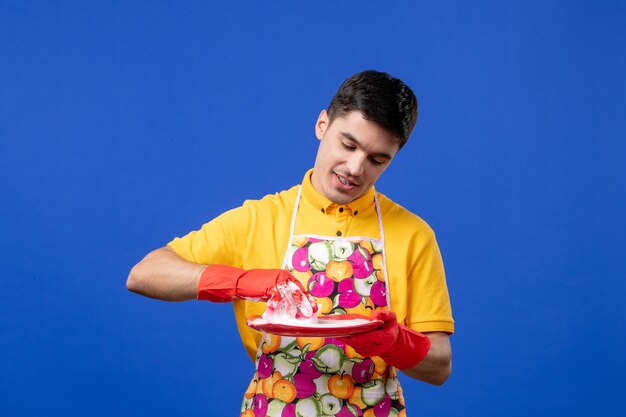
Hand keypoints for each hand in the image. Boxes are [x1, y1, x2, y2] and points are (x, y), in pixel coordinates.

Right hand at [197, 265, 316, 315]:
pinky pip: (278, 301)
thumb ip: (283, 296)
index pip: (300, 288)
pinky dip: (278, 310)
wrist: (239, 282)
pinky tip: (278, 316)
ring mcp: (277, 281)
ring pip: (289, 298)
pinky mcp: (269, 287)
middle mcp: (283, 276)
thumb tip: (294, 308)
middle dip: (303, 305)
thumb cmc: (256, 287)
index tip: (313, 308)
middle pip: (298, 293)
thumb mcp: (272, 290)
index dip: (307, 299)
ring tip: (294, 320)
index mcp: (285, 275)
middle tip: (308, 315)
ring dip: (292, 310)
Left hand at [338, 310, 430, 369]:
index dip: (358, 335)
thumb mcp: (392, 318)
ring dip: (344, 337)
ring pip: (353, 344)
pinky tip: (339, 332)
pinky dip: (346, 339)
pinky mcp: (362, 352)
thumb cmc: (390, 328)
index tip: (347, 329)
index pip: (369, 337)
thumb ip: (385, 315)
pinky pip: (353, 345)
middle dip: (346, 334)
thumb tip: (374, 317)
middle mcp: (376, 347)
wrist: (392, 343)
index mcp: (384, 338)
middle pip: (358, 341)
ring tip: (334, 328)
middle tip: (335, 327)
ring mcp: (368, 351)